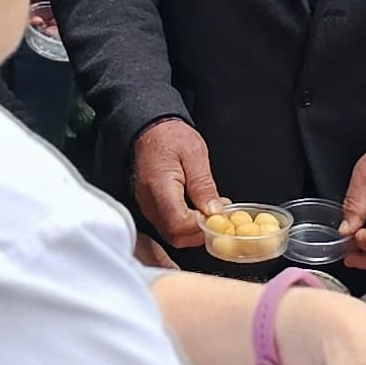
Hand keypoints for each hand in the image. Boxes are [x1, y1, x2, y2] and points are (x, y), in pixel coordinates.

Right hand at [130, 118, 220, 250]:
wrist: (151, 130)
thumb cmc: (170, 137)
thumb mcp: (195, 154)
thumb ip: (203, 185)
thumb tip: (214, 212)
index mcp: (160, 185)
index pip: (178, 222)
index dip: (200, 225)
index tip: (216, 216)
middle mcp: (149, 201)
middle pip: (174, 235)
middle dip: (200, 232)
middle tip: (218, 216)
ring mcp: (147, 206)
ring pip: (171, 234)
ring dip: (194, 230)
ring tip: (210, 211)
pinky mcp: (150, 207)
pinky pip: (168, 225)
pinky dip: (186, 224)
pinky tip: (198, 210)